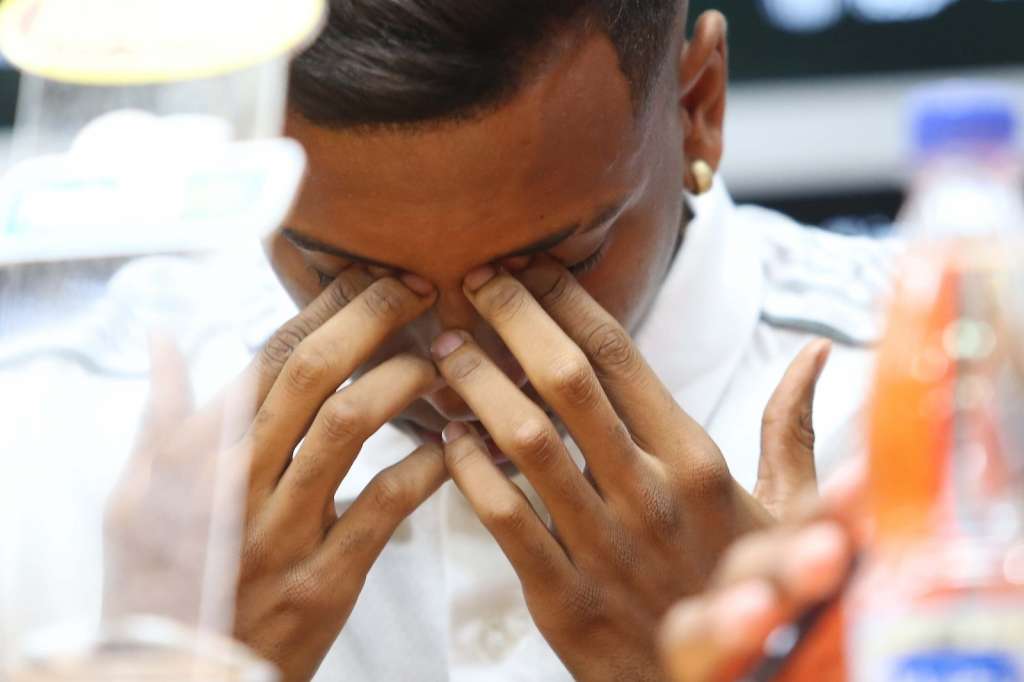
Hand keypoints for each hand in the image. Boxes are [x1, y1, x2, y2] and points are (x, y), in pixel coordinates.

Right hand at [104, 267, 445, 681]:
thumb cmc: (161, 576)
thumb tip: (164, 338)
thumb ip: (160, 414)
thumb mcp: (136, 494)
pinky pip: (383, 507)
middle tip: (420, 290)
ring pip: (349, 426)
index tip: (371, 276)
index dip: (326, 307)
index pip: (268, 356)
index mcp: (197, 452)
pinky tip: (452, 445)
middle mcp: (237, 481)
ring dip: (404, 381)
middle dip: (373, 318)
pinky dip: (425, 468)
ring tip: (439, 363)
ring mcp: (282, 531)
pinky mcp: (324, 580)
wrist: (176, 674)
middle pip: (313, 373)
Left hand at [430, 258, 831, 680]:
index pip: (620, 355)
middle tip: (477, 281)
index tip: (531, 267)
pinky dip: (468, 471)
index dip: (568, 301)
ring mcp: (604, 546)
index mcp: (698, 459)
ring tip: (445, 348)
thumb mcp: (790, 509)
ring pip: (525, 441)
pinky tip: (447, 437)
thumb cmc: (748, 588)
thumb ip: (794, 428)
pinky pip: (504, 518)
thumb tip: (818, 353)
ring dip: (477, 385)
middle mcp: (649, 492)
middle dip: (513, 319)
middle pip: (566, 380)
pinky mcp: (565, 599)